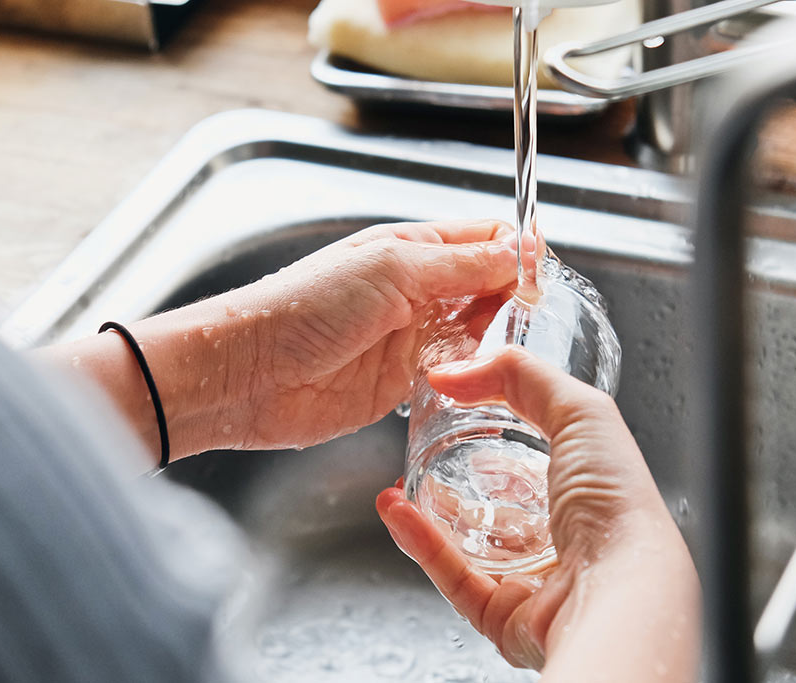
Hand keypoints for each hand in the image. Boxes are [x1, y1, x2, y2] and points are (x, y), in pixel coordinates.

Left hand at [218, 219, 520, 448]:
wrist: (251, 373)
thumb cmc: (305, 308)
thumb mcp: (392, 270)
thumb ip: (460, 265)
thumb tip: (519, 252)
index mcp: (410, 248)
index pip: (482, 239)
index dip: (517, 251)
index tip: (544, 272)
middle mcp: (413, 289)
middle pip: (485, 285)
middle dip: (512, 295)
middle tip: (528, 313)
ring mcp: (408, 336)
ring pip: (475, 330)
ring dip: (494, 335)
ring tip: (506, 344)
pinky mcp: (400, 381)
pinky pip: (452, 371)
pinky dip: (470, 371)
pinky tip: (480, 374)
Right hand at [376, 347, 699, 681]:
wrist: (616, 593)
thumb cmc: (616, 507)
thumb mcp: (580, 411)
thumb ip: (519, 375)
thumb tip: (454, 371)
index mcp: (589, 491)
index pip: (539, 458)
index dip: (500, 432)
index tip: (458, 408)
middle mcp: (564, 538)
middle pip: (500, 504)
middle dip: (457, 477)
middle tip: (421, 449)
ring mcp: (533, 579)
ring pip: (469, 543)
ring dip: (428, 509)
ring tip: (396, 481)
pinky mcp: (502, 614)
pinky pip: (452, 576)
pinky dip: (419, 542)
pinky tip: (395, 510)